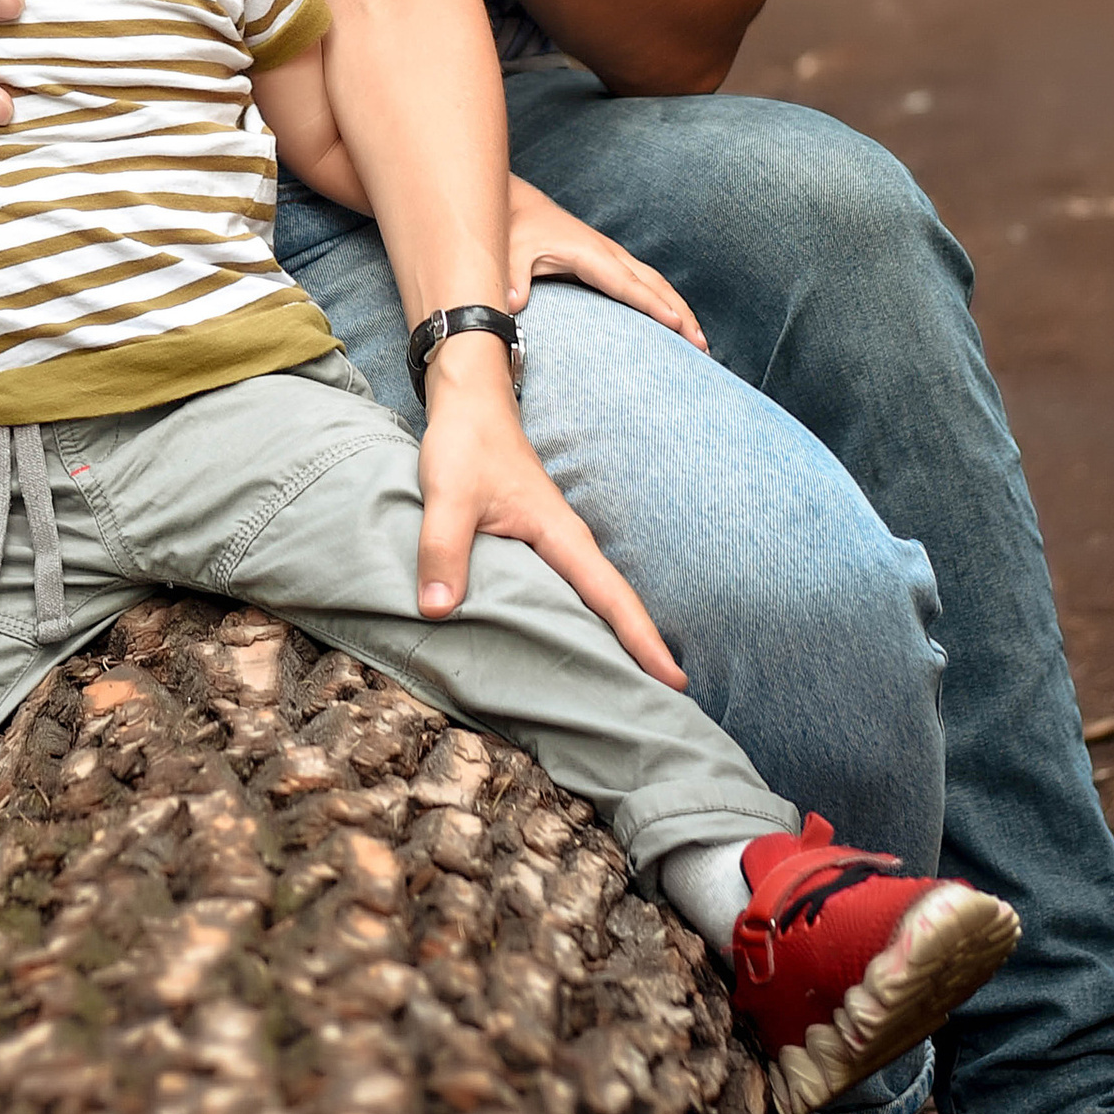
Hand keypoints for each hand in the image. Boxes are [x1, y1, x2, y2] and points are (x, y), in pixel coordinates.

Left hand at [413, 335, 685, 689]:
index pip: (612, 597)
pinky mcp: (534, 545)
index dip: (644, 641)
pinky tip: (568, 650)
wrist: (469, 402)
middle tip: (665, 711)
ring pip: (590, 602)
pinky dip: (576, 622)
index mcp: (561, 535)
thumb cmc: (467, 443)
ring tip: (626, 696)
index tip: (676, 683)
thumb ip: (441, 550)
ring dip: (609, 642)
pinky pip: (565, 593)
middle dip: (640, 656)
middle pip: (613, 608)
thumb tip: (437, 611)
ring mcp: (552, 545)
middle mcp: (567, 545)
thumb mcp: (448, 496)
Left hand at [506, 175, 704, 348]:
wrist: (522, 205)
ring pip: (655, 283)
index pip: (628, 285)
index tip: (677, 324)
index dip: (653, 305)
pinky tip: (674, 322)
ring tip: (700, 341)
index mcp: (591, 254)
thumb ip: (514, 278)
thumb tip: (511, 306)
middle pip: (654, 285)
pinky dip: (665, 301)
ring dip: (679, 308)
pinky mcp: (611, 262)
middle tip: (702, 345)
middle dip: (680, 313)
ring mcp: (613, 257)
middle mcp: (609, 254)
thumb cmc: (519, 229)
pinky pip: (645, 282)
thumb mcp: (511, 251)